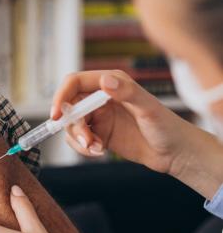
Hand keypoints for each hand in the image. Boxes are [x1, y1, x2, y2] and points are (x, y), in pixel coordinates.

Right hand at [52, 70, 195, 174]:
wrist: (176, 153)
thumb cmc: (167, 127)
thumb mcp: (148, 108)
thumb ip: (126, 92)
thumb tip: (104, 79)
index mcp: (110, 83)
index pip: (74, 83)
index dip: (61, 96)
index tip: (56, 115)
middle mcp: (100, 98)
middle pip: (69, 106)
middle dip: (73, 125)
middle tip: (86, 140)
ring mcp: (98, 117)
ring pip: (71, 125)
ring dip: (78, 139)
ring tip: (96, 149)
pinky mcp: (98, 134)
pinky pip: (78, 140)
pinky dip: (83, 148)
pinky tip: (100, 152)